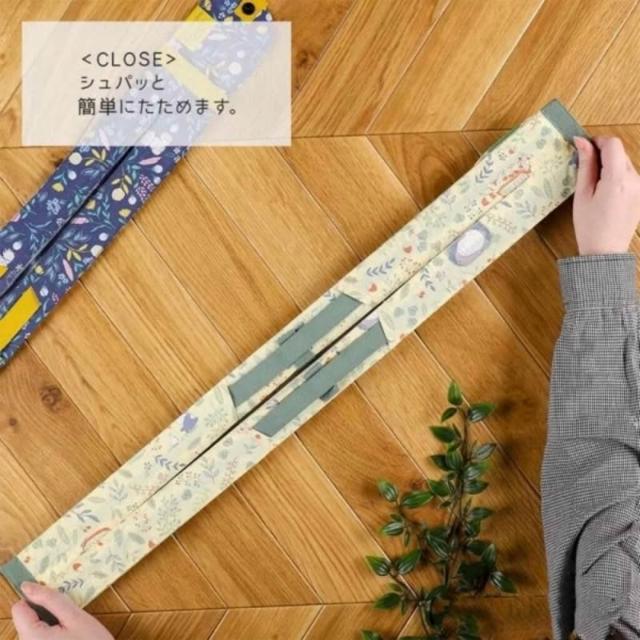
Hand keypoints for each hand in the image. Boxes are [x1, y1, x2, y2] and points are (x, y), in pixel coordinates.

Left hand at [11, 582, 112, 639]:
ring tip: (70, 631)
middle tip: (69, 620)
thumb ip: (50, 600)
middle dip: (45, 614)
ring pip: (33, 630)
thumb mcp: (75, 617)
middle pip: (26, 620)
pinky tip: (68, 639)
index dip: (37, 600)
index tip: (57, 603)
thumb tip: (27, 586)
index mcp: (31, 637)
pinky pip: (39, 639)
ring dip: (49, 625)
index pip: (19, 608)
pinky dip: (51, 635)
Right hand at [572, 135, 639, 254]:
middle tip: (585, 170)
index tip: (583, 150)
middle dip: (602, 155)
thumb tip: (581, 141)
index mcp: (618, 179)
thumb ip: (585, 165)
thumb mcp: (582, 194)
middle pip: (620, 153)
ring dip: (610, 166)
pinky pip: (629, 176)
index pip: (613, 144)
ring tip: (595, 185)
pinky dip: (617, 176)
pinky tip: (606, 193)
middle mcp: (635, 179)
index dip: (597, 142)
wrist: (605, 251)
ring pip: (625, 164)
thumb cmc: (588, 225)